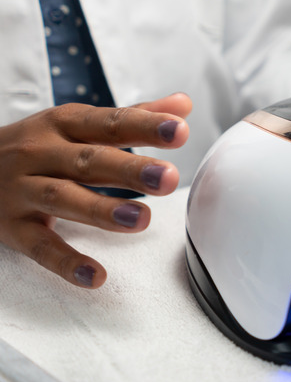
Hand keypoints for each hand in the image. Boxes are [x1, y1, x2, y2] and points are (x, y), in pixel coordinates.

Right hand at [0, 93, 190, 288]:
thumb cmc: (37, 147)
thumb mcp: (76, 125)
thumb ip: (131, 118)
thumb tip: (182, 105)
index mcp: (63, 125)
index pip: (109, 123)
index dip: (145, 126)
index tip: (180, 130)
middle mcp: (40, 153)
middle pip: (90, 161)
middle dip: (131, 169)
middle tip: (169, 178)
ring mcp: (22, 191)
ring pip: (64, 199)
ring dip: (103, 211)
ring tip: (142, 219)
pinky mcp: (11, 228)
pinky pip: (40, 247)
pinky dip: (67, 262)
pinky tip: (96, 276)